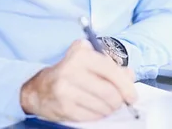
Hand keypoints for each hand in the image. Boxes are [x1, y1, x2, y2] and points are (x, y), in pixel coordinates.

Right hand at [20, 39, 136, 121]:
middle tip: (119, 102)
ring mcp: (65, 91)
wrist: (39, 88)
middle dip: (119, 101)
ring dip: (109, 109)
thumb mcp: (89, 59)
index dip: (126, 85)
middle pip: (109, 93)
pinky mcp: (64, 107)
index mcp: (81, 55)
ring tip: (105, 104)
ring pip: (102, 107)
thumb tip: (129, 76)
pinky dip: (98, 115)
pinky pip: (91, 116)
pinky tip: (94, 109)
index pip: (111, 71)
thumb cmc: (70, 71)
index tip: (131, 95)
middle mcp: (71, 71)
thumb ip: (111, 65)